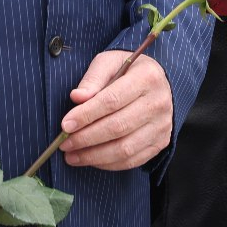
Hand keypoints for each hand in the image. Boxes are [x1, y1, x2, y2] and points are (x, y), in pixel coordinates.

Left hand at [60, 51, 171, 169]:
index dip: (86, 115)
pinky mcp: (161, 142)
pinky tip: (91, 159)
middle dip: (86, 138)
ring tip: (72, 156)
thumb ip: (93, 78)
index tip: (65, 125)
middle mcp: (158, 103)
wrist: (158, 83)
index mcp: (146, 78)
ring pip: (124, 148)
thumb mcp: (110, 62)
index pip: (112, 100)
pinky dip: (108, 164)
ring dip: (94, 156)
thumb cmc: (129, 71)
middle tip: (64, 143)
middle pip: (117, 127)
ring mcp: (161, 126)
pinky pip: (132, 160)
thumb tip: (77, 97)